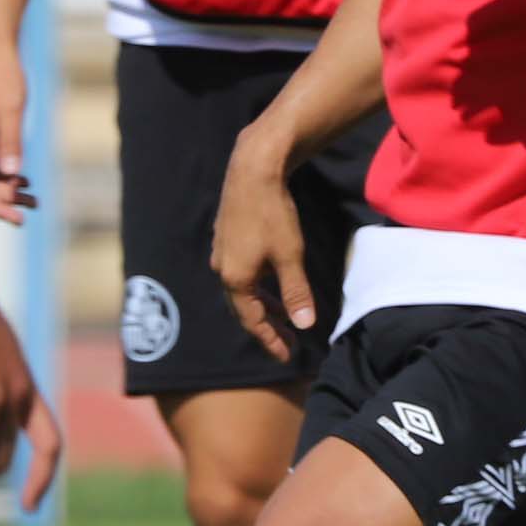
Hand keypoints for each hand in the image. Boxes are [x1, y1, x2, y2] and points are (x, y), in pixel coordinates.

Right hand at [211, 128, 315, 365]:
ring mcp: (221, 252)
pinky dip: (257, 285)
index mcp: (236, 279)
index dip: (270, 340)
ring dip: (263, 304)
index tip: (286, 356)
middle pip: (244, 308)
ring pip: (243, 289)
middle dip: (267, 325)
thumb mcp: (290, 256)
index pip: (253, 321)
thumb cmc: (273, 214)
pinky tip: (270, 281)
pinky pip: (241, 272)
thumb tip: (304, 324)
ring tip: (283, 316)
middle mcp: (222, 269)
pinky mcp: (226, 237)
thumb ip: (296, 292)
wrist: (252, 169)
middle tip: (287, 341)